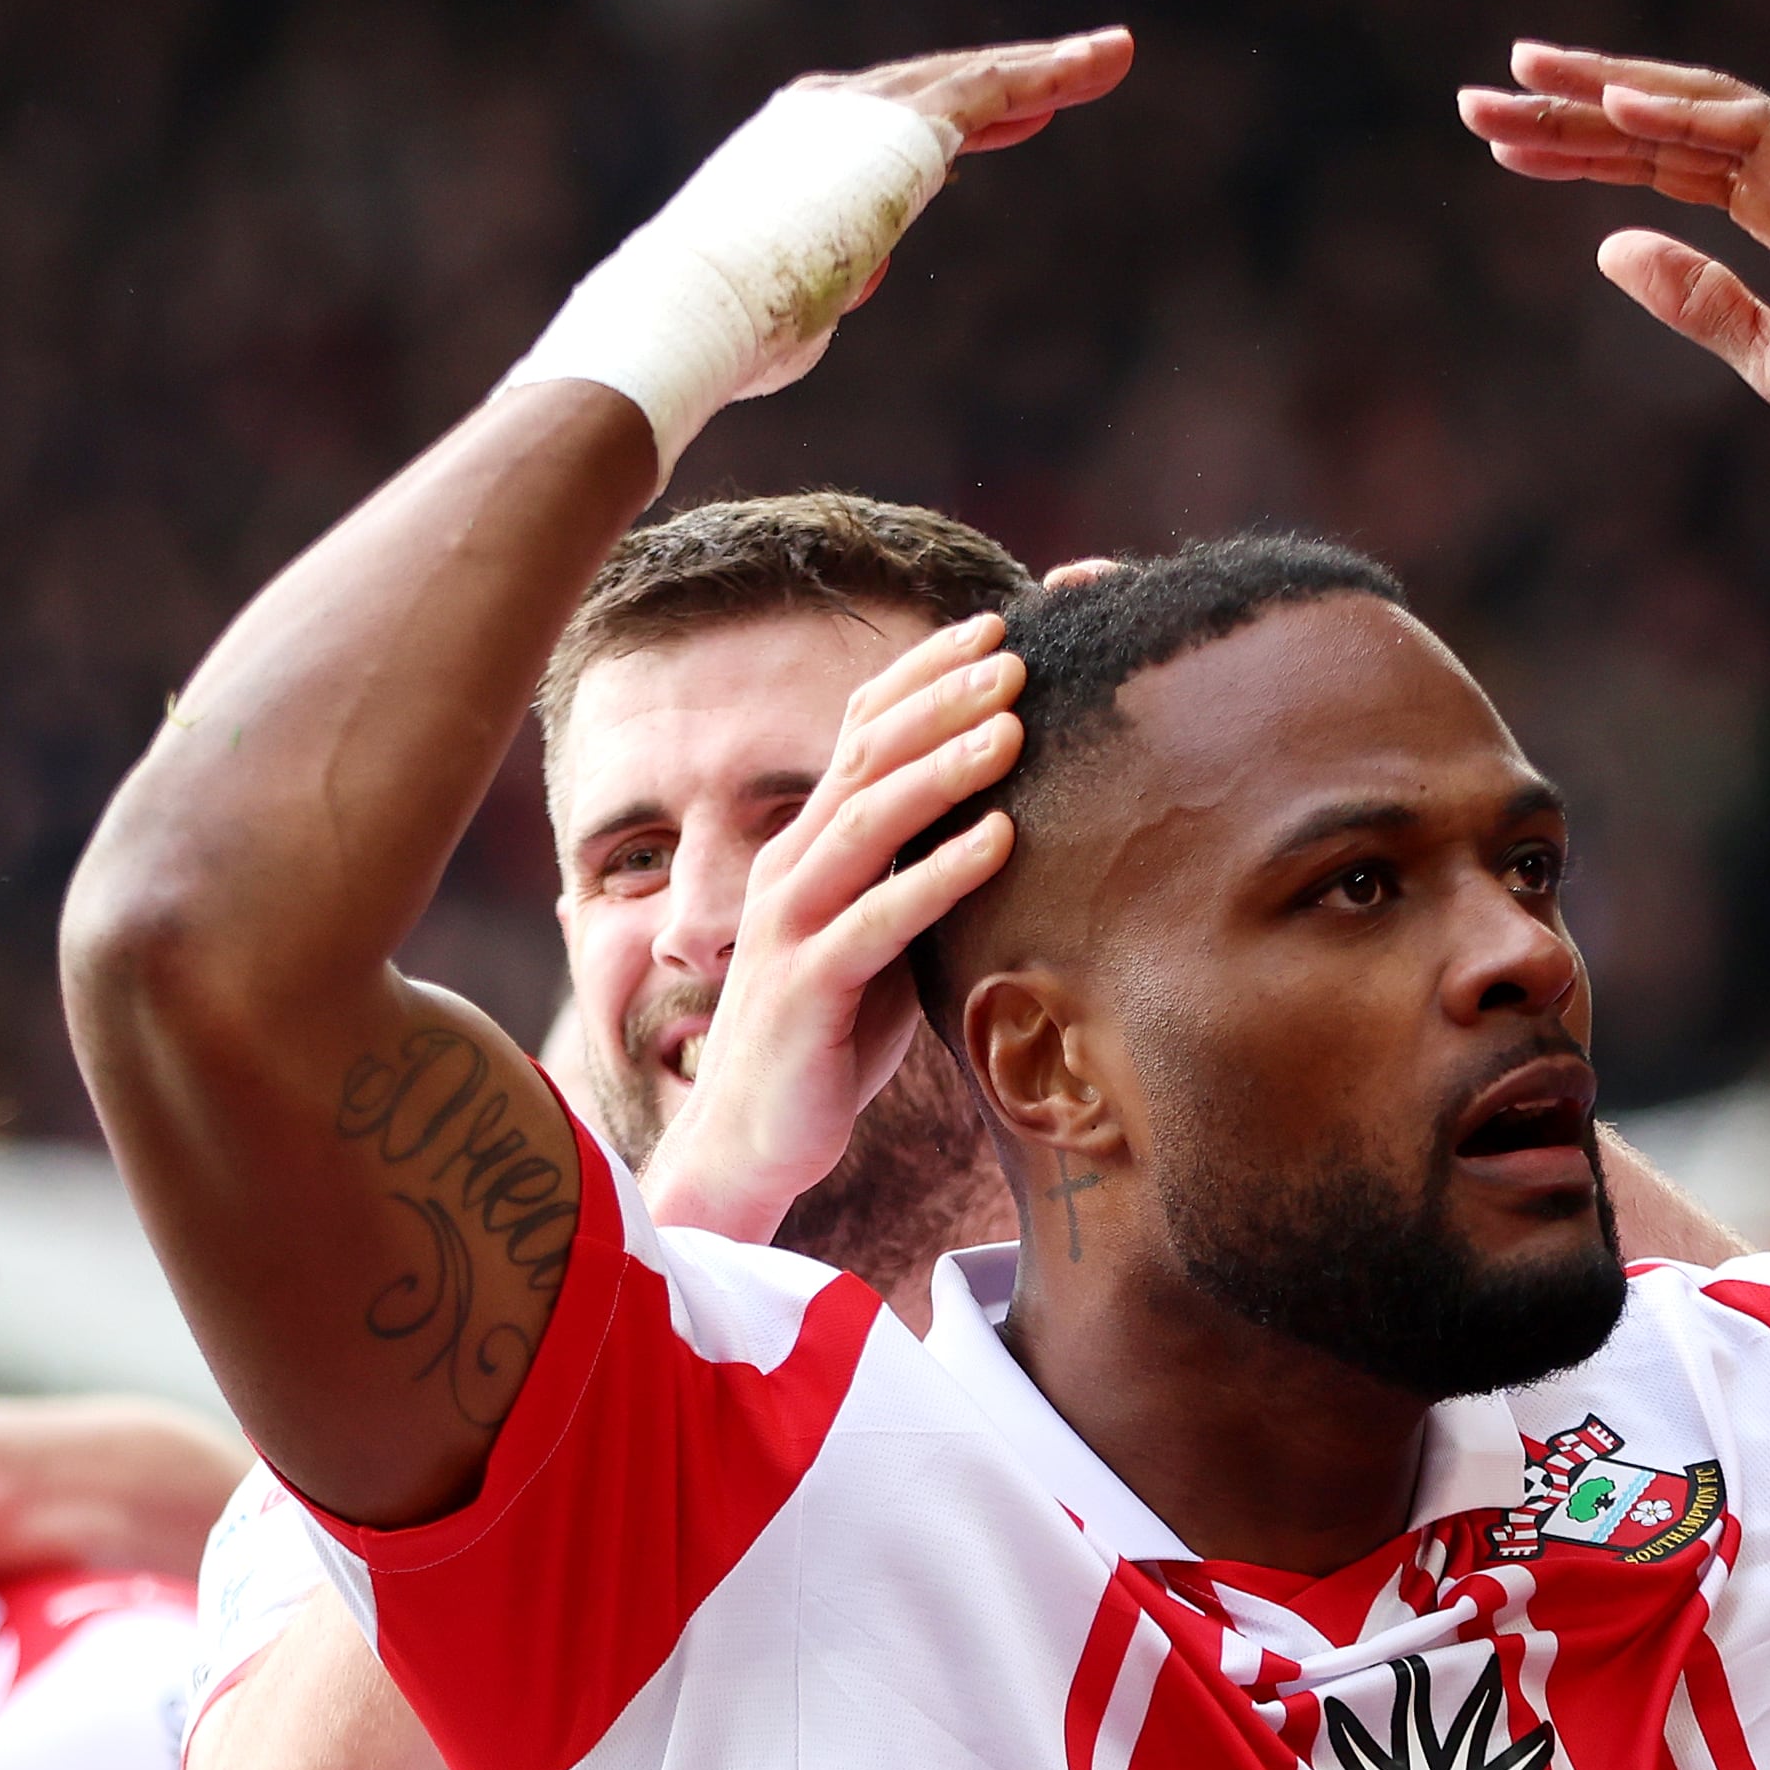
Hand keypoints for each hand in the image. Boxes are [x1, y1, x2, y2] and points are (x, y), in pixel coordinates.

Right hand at [637, 612, 1024, 1242]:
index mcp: (805, 848)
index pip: (860, 734)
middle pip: (865, 759)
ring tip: (1015, 726)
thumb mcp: (881, 939)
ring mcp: (790, 926)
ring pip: (867, 823)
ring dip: (943, 769)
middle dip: (941, 699)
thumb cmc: (829, 1040)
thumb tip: (1006, 826)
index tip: (993, 628)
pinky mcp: (807, 989)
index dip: (921, 676)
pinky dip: (942, 874)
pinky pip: (880, 920)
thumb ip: (917, 879)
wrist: (751, 1142)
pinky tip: (1001, 840)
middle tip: (1017, 656)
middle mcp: (788, 870)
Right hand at [700, 30, 1135, 411]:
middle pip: (940, 87)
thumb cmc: (723, 332)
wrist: (698, 305)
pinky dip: (1052, 74)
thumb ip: (834, 286)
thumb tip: (869, 279)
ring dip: (1051, 68)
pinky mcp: (908, 129)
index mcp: (794, 151)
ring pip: (977, 79)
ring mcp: (866, 111)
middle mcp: (829, 112)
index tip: (1008, 129)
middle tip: (1076, 70)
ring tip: (1116, 54)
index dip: (957, 128)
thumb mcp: (794, 306)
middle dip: (1011, 81)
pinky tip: (1101, 63)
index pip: (892, 130)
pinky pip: (995, 90)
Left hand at [1458, 41, 1769, 490]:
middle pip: (1665, 121)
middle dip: (1568, 108)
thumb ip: (1697, 301)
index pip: (1661, 159)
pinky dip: (1682, 115)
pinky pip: (1755, 134)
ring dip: (1606, 94)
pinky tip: (1612, 107)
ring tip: (1522, 81)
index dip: (1579, 149)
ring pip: (1698, 107)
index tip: (1500, 146)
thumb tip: (1611, 249)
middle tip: (1474, 100)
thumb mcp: (1769, 357)